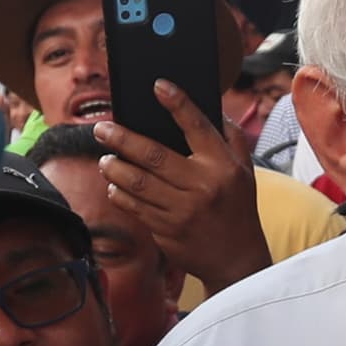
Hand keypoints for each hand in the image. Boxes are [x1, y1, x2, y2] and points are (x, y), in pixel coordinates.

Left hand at [93, 86, 271, 294]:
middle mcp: (202, 185)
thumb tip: (208, 107)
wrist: (237, 259)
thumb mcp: (244, 170)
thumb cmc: (238, 206)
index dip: (177, 103)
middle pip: (153, 155)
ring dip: (114, 168)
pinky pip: (135, 207)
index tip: (158, 85)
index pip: (197, 126)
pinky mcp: (166, 231)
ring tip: (105, 158)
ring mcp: (182, 210)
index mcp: (222, 165)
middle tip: (101, 128)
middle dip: (122, 138)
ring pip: (137, 183)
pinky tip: (113, 185)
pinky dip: (119, 194)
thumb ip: (229, 137)